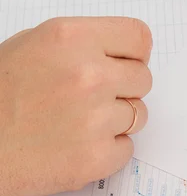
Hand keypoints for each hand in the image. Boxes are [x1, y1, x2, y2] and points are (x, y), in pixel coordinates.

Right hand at [0, 17, 152, 195]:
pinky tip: (75, 146)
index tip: (124, 65)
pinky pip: (126, 149)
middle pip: (143, 78)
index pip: (139, 37)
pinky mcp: (94, 158)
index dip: (134, 54)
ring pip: (138, 115)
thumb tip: (125, 55)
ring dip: (115, 121)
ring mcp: (94, 118)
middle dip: (124, 88)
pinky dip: (107, 151)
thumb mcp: (33, 46)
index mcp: (72, 39)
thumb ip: (83, 45)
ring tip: (77, 123)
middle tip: (92, 99)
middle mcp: (88, 74)